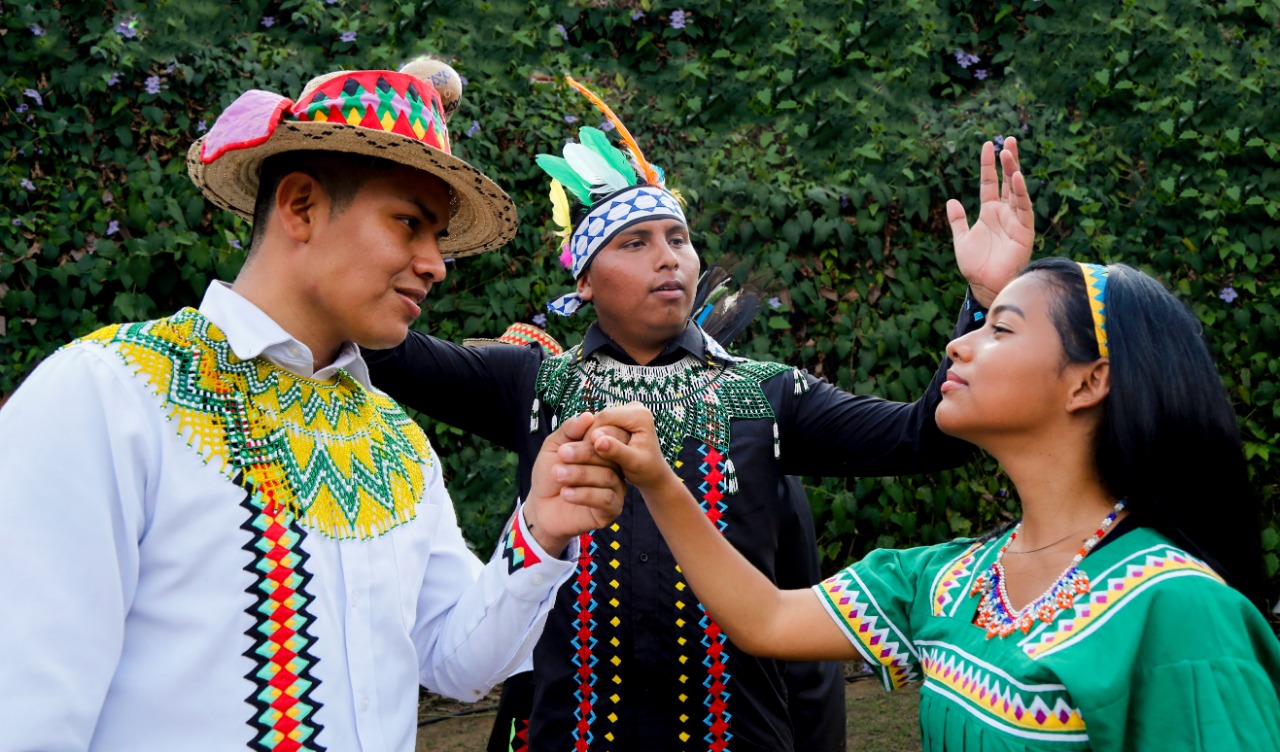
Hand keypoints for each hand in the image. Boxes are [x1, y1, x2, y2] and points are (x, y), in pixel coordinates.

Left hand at [524, 412, 625, 555]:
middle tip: (562, 454)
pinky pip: (605, 498)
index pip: (613, 435)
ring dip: (579, 474)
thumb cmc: (549, 473)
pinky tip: (566, 493)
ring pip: (608, 477)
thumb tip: (588, 415)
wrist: (541, 506)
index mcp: (605, 449)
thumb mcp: (554, 446)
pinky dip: (583, 494)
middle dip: (584, 453)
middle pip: (611, 455)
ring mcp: (616, 488)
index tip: (576, 437)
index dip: (597, 434)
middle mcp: (615, 467)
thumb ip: (569, 430)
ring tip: (558, 474)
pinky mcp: (612, 509)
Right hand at [582, 402, 674, 491]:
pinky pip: (601, 425)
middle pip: (601, 417)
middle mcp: (635, 407)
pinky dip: (594, 438)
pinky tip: (589, 452)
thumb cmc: (646, 470)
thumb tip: (597, 442)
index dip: (591, 433)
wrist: (653, 472)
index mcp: (641, 415)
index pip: (606, 417)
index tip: (582, 452)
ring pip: (599, 421)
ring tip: (582, 455)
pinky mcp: (620, 418)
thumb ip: (617, 452)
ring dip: (590, 438)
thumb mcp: (634, 464)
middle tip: (579, 455)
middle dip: (589, 436)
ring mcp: (627, 411)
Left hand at [947, 137, 1033, 307]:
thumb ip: (957, 221)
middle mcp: (1004, 213)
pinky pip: (1023, 207)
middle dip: (1007, 160)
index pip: (989, 183)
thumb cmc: (976, 266)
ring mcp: (1015, 220)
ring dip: (1013, 170)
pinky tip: (1017, 176)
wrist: (985, 286)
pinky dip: (1021, 192)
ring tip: (1009, 152)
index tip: (987, 145)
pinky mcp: (1024, 230)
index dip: (988, 165)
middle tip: (1007, 139)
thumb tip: (951, 201)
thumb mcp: (962, 239)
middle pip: (1007, 181)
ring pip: (1016, 189)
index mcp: (989, 213)